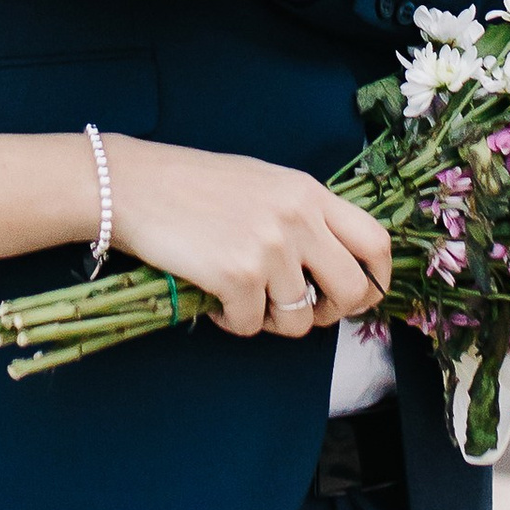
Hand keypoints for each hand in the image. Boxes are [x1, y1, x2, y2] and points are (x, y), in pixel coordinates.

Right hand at [103, 136, 392, 340]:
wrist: (132, 185)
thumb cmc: (192, 184)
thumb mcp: (262, 183)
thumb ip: (302, 215)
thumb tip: (332, 266)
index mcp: (308, 192)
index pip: (376, 242)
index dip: (376, 279)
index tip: (357, 295)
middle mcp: (298, 218)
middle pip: (352, 290)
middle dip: (330, 312)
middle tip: (301, 309)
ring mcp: (269, 248)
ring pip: (299, 319)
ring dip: (270, 320)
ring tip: (242, 297)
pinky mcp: (237, 277)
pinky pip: (250, 326)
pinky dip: (231, 322)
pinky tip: (212, 299)